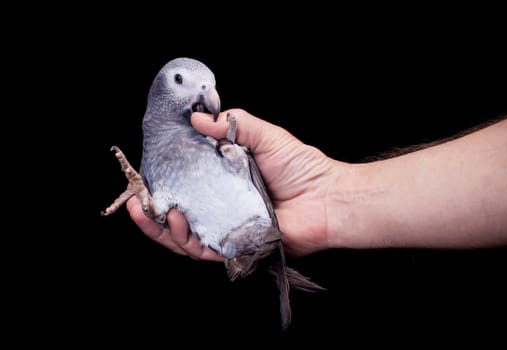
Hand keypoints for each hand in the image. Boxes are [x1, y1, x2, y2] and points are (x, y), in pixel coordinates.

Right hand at [127, 109, 335, 259]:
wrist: (328, 196)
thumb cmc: (301, 168)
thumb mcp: (263, 135)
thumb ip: (232, 124)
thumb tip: (197, 119)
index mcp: (223, 184)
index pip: (185, 187)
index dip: (162, 184)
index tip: (143, 176)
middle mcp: (221, 209)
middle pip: (178, 218)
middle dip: (151, 213)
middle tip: (135, 202)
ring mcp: (228, 230)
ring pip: (185, 238)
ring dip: (162, 228)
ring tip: (152, 210)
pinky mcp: (237, 248)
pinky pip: (206, 250)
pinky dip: (186, 239)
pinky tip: (175, 223)